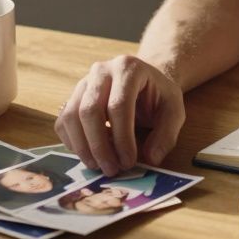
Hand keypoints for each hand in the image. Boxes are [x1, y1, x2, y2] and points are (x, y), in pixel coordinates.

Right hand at [55, 55, 185, 175]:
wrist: (145, 81)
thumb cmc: (159, 95)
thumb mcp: (174, 110)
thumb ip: (166, 134)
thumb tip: (151, 159)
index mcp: (128, 68)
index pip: (119, 105)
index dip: (122, 138)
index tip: (128, 162)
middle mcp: (101, 70)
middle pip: (89, 110)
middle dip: (99, 146)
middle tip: (111, 170)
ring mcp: (83, 82)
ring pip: (72, 116)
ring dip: (83, 147)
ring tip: (99, 166)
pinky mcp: (73, 96)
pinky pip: (63, 121)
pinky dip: (72, 142)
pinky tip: (89, 155)